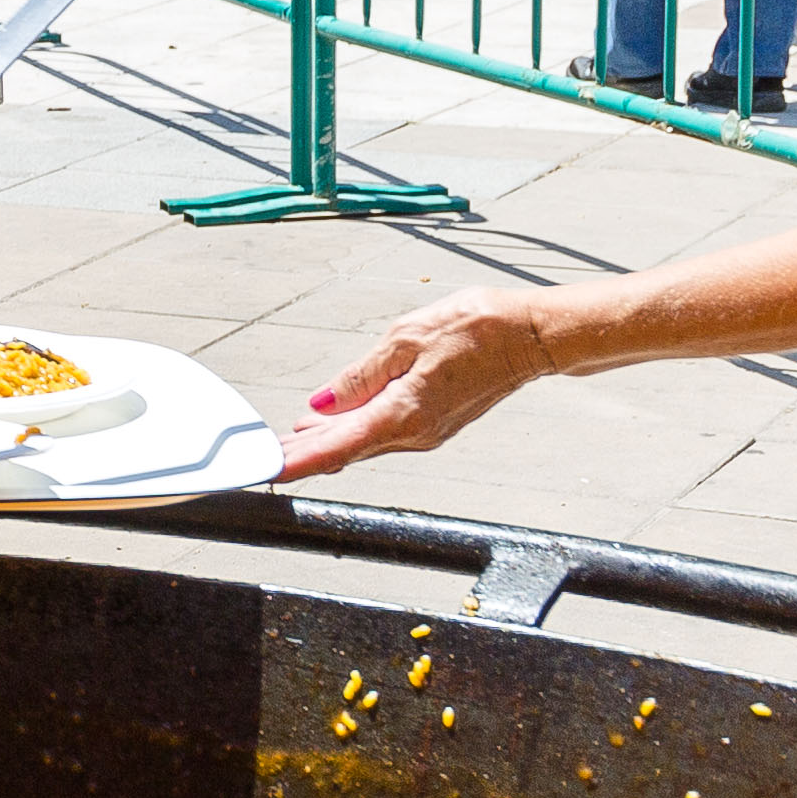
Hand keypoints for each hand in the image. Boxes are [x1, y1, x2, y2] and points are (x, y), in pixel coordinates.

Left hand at [276, 289, 563, 476]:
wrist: (532, 336)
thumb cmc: (477, 328)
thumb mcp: (406, 338)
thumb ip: (361, 375)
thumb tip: (324, 402)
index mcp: (403, 414)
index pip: (337, 447)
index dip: (298, 461)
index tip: (267, 469)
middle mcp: (414, 433)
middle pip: (346, 449)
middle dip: (304, 452)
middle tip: (264, 452)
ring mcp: (427, 431)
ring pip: (364, 441)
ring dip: (327, 441)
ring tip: (290, 438)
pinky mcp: (435, 422)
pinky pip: (385, 431)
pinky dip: (355, 430)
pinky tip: (336, 423)